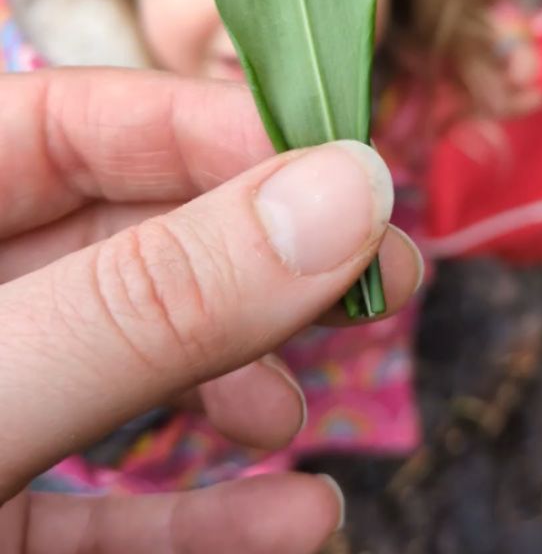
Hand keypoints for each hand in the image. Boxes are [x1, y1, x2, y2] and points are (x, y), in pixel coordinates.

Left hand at [0, 69, 421, 552]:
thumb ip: (152, 296)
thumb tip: (343, 195)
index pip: (66, 123)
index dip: (206, 130)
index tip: (338, 166)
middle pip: (118, 241)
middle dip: (253, 261)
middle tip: (378, 277)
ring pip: (120, 364)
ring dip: (232, 381)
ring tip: (296, 413)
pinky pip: (99, 506)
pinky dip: (199, 513)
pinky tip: (295, 517)